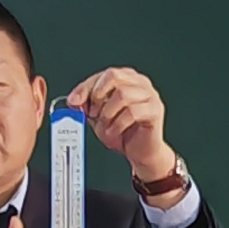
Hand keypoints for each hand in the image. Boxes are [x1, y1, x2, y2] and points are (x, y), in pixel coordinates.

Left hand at [72, 66, 183, 199]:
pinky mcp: (155, 110)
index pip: (103, 75)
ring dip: (107, 114)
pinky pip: (132, 112)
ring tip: (106, 127)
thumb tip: (74, 100)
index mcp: (126, 78)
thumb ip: (86, 105)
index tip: (74, 102)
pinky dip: (118, 124)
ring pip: (122, 95)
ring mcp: (150, 95)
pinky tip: (114, 132)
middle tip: (93, 114)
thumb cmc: (122, 132)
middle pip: (114, 76)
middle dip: (98, 96)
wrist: (140, 153)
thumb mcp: (97, 117)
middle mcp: (140, 83)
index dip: (86, 87)